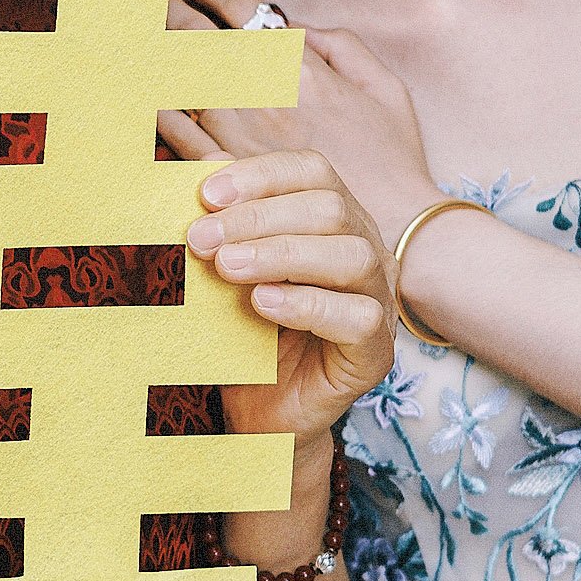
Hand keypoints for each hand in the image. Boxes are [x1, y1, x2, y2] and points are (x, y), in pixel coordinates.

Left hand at [163, 0, 441, 247]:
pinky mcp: (235, 180)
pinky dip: (164, 122)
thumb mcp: (385, 89)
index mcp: (304, 69)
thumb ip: (342, 49)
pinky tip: (147, 106)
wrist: (395, 227)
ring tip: (138, 38)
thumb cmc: (393, 160)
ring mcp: (246, 136)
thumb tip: (299, 27)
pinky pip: (187, 143)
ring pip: (189, 85)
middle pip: (206, 42)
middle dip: (176, 15)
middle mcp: (268, 96)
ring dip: (162, 59)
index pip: (247, 13)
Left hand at [185, 143, 398, 441]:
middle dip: (258, 218)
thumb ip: (222, 221)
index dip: (261, 175)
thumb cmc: (242, 333)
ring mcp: (379, 300)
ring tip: (226, 267)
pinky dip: (307, 304)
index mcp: (334, 219)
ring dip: (281, 254)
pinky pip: (357, 316)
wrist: (256, 413)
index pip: (312, 171)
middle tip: (201, 239)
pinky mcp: (377, 350)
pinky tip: (262, 304)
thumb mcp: (223, 270)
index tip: (206, 195)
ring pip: (351, 256)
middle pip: (330, 208)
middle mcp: (365, 251)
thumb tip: (206, 167)